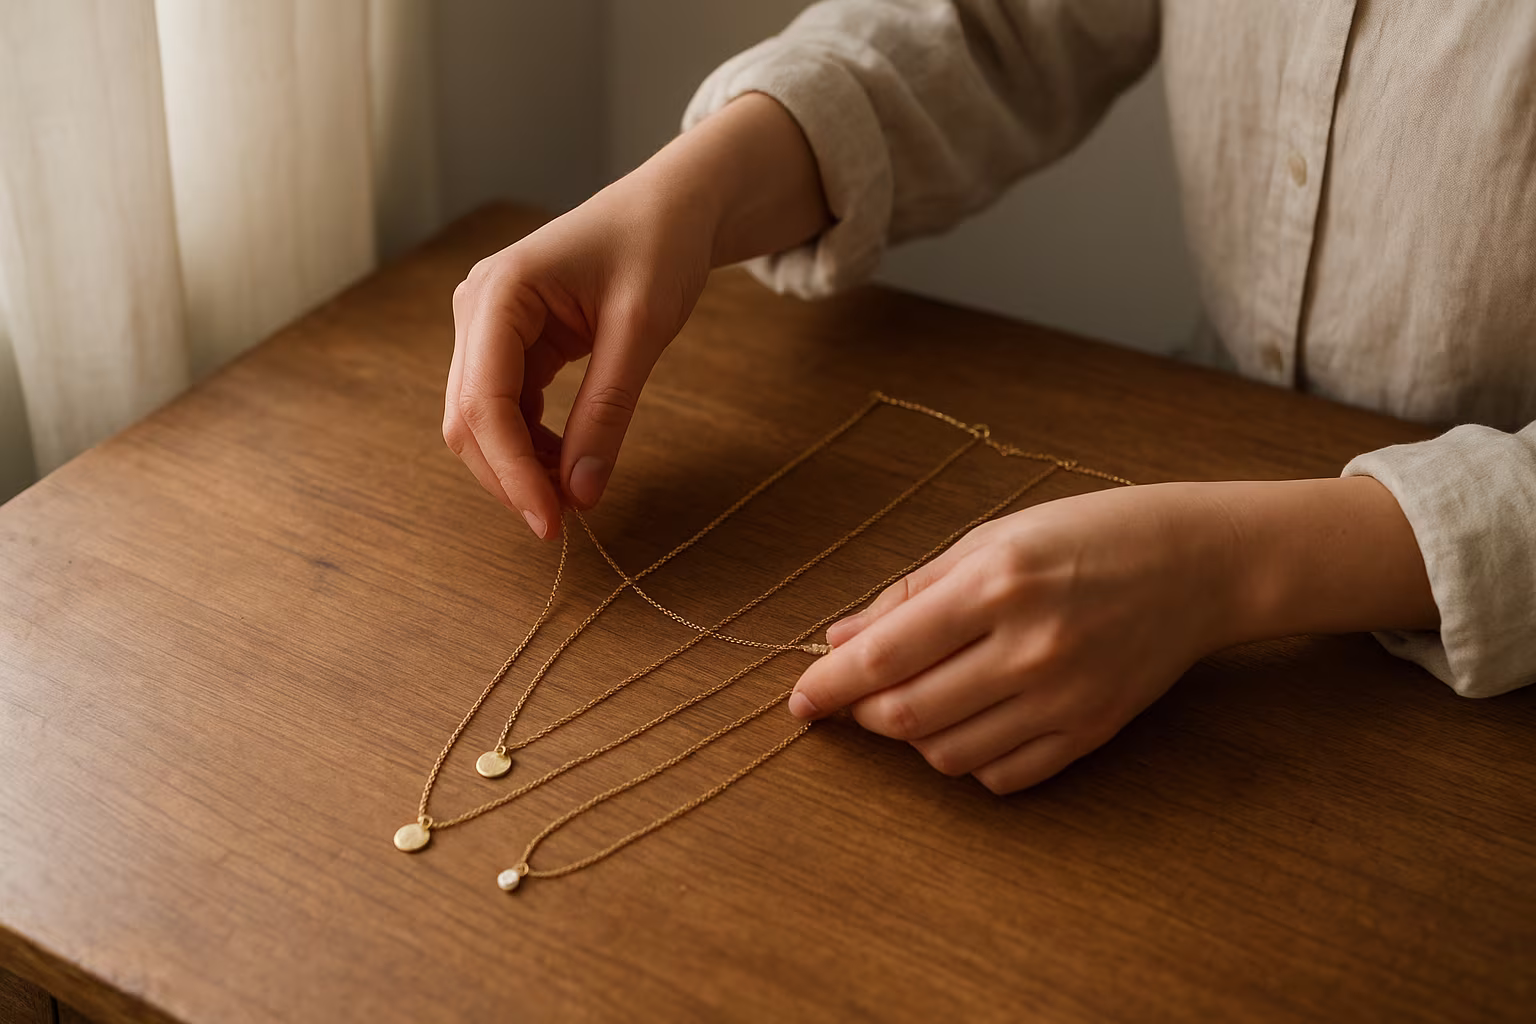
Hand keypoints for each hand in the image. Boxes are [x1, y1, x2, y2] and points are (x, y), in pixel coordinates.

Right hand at [444, 93, 830, 537]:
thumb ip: (608, 412)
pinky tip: (570, 464)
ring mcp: (487, 326)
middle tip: (562, 525)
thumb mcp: (641, 330)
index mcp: (500, 291)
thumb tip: (582, 494)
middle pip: (469, 419)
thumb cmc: (658, 247)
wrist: (670, 207)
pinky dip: (533, 445)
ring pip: (482, 420)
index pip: (485, 402)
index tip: (550, 522)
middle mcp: (477, 307)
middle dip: (510, 476)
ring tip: (574, 497)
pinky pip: (507, 409)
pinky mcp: (509, 342)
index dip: (511, 471)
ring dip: (520, 465)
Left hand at [787, 477, 1435, 793]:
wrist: (1198, 563)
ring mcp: (1064, 697)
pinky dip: (967, 759)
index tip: (798, 701)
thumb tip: (838, 639)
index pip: (883, 657)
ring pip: (947, 753)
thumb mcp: (992, 537)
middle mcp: (1029, 647)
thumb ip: (912, 592)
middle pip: (906, 716)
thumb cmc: (1087, 534)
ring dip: (912, 735)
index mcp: (995, 585)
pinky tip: (970, 721)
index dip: (826, 685)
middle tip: (856, 694)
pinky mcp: (1092, 732)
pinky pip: (1002, 776)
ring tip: (920, 697)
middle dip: (863, 713)